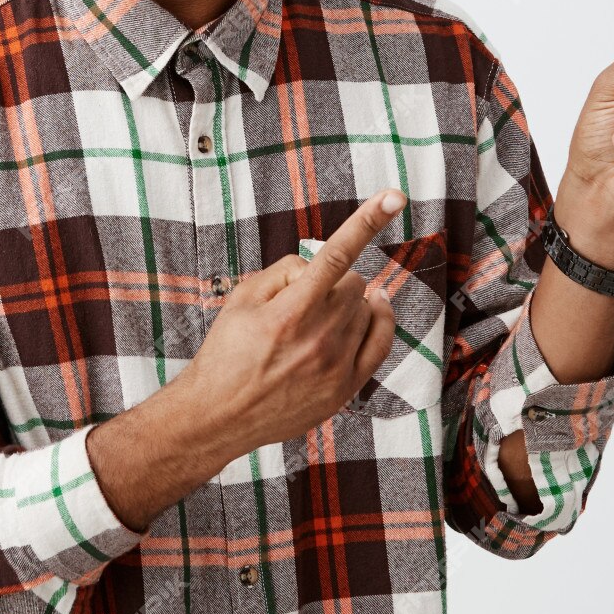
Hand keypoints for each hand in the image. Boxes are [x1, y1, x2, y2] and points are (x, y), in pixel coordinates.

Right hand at [186, 188, 404, 450]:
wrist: (219, 416)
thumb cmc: (226, 353)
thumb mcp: (241, 298)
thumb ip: (284, 271)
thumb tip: (319, 267)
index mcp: (290, 312)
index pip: (337, 255)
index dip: (367, 221)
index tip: (394, 196)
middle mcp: (319, 338)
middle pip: (354, 283)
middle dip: (333, 281)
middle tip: (302, 299)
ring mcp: (337, 366)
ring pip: (366, 308)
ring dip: (348, 304)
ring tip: (315, 321)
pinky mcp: (346, 388)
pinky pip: (381, 339)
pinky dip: (379, 319)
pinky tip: (371, 308)